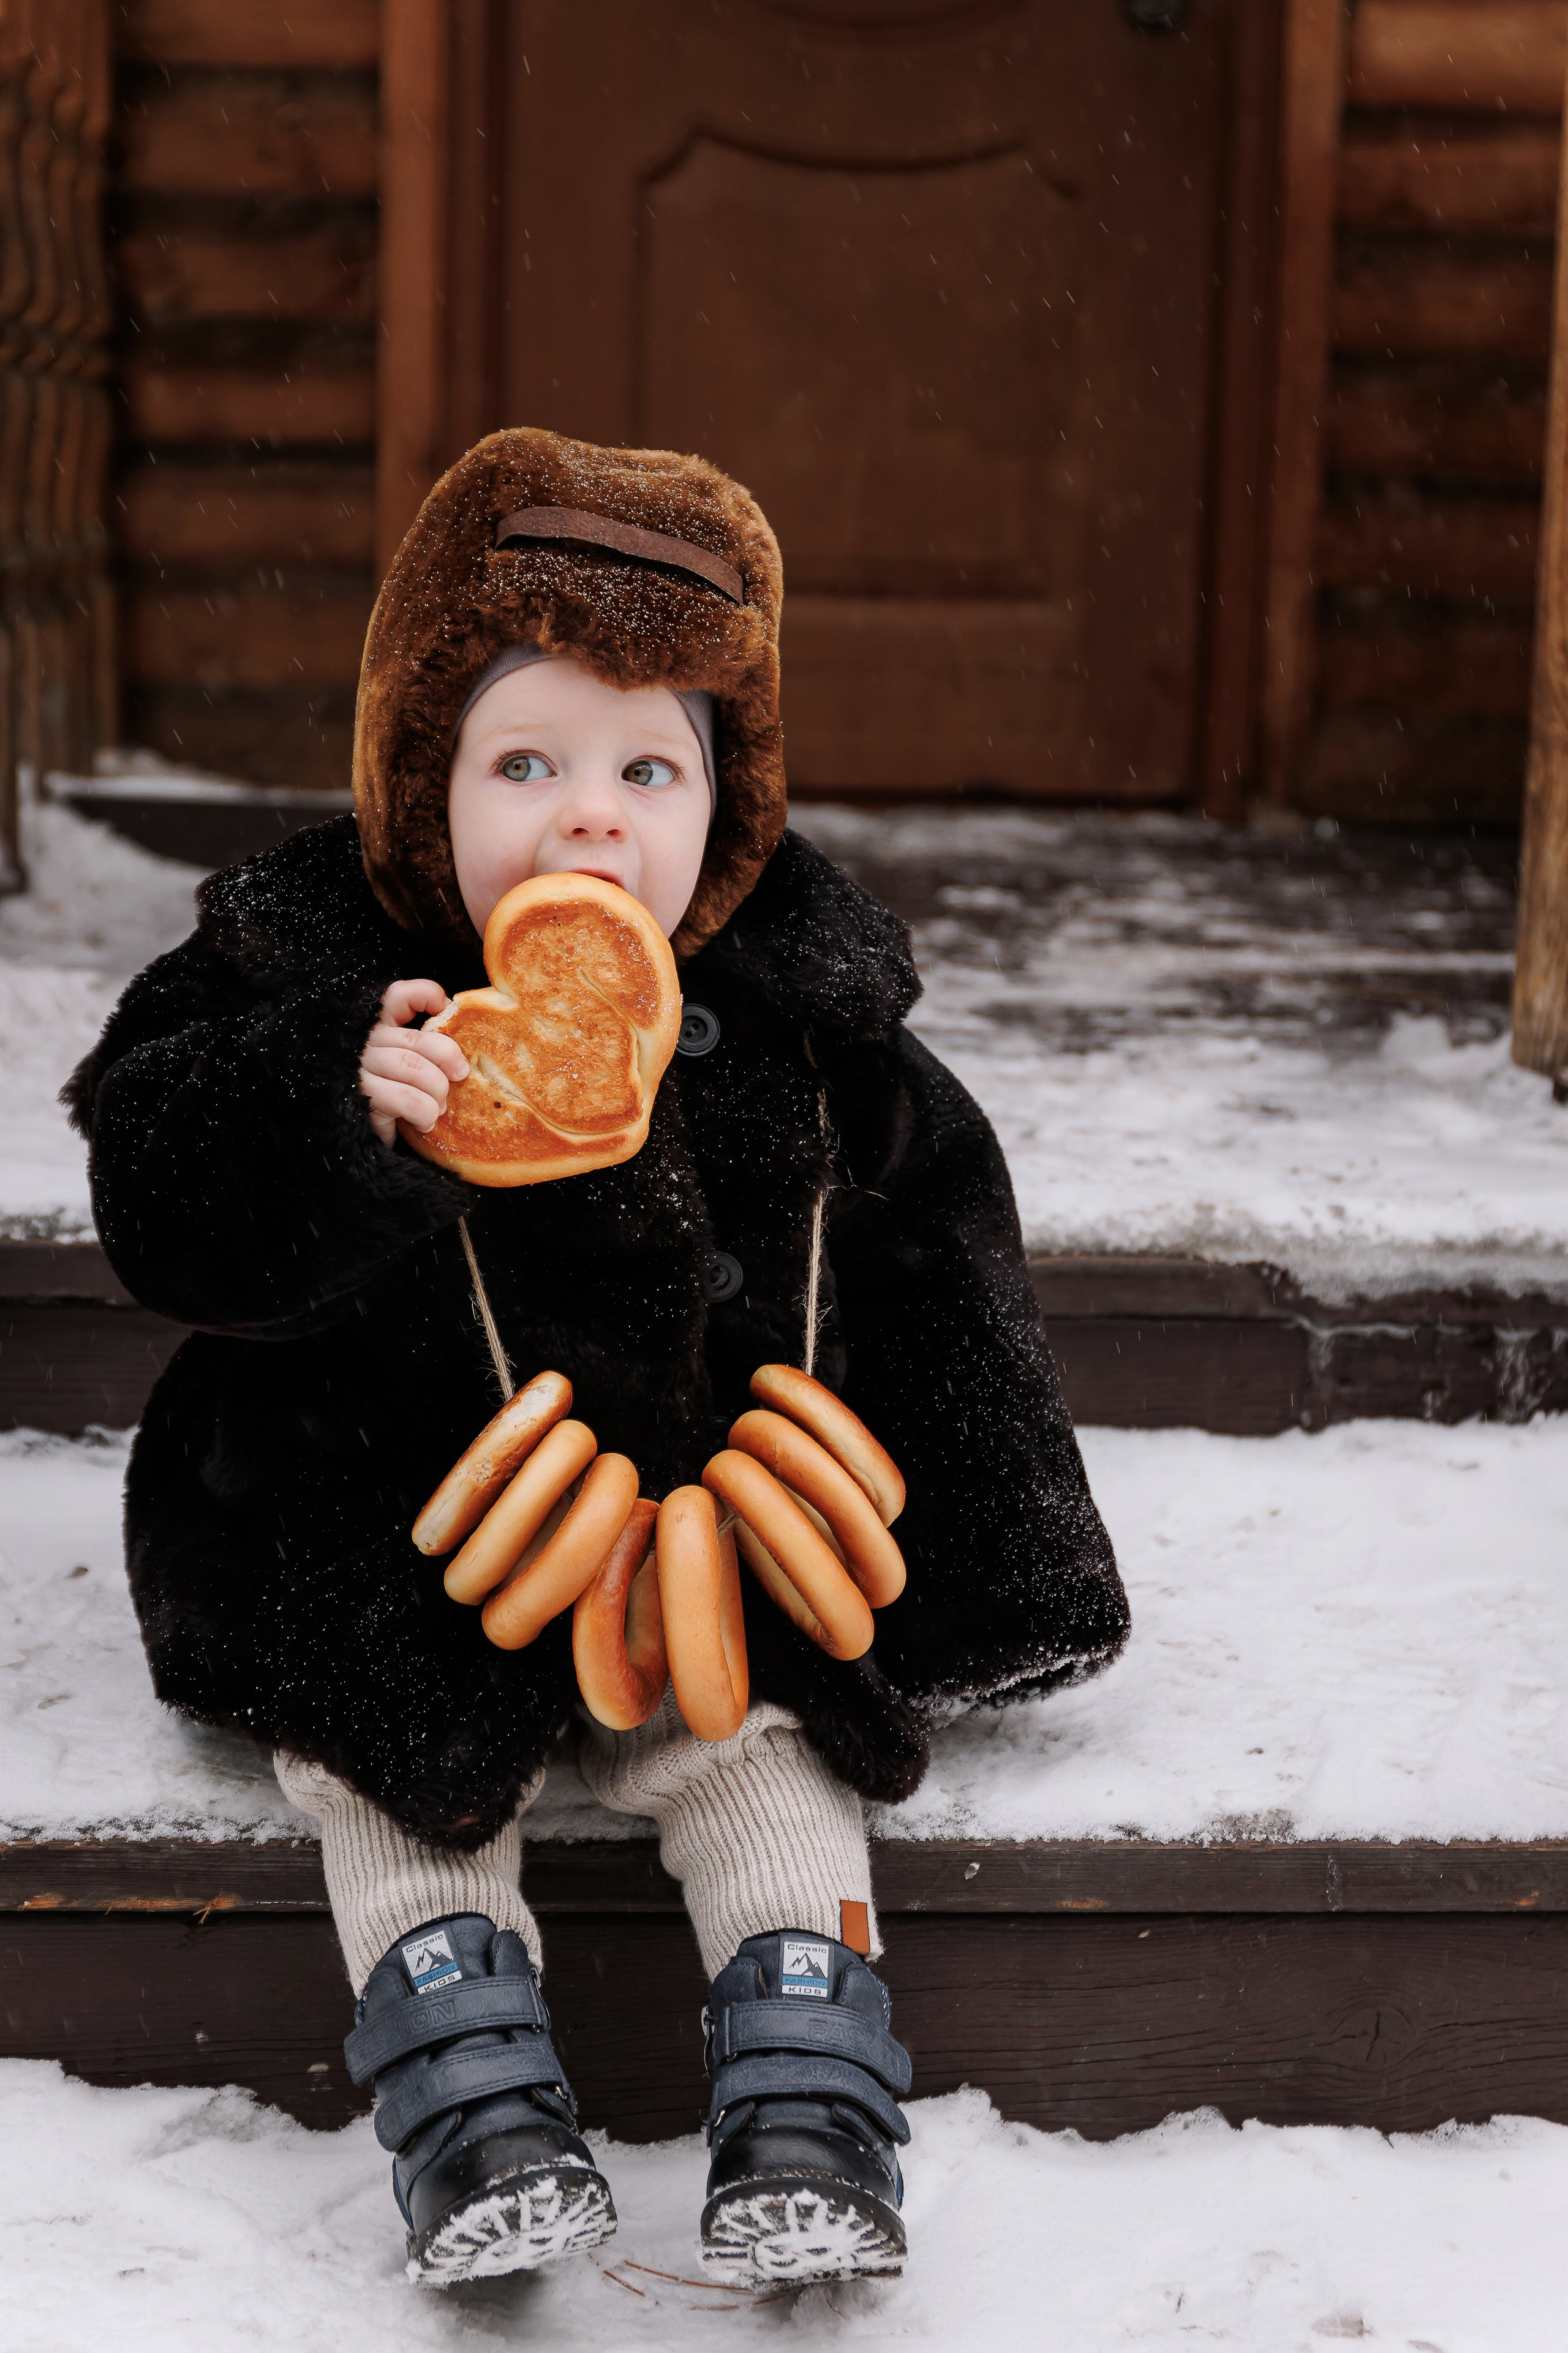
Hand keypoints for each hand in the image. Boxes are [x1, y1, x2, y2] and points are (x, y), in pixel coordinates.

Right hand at [358, 979, 468, 1146]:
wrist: (362, 1148)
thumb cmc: (393, 1105)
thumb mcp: (409, 1072)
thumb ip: (425, 1050)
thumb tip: (459, 1045)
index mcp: (377, 1029)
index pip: (397, 996)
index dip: (425, 995)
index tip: (445, 1010)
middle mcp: (365, 1043)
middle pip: (418, 1038)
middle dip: (448, 1058)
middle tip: (460, 1076)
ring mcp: (361, 1068)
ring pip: (415, 1067)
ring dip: (437, 1091)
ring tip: (439, 1107)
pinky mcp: (362, 1095)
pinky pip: (409, 1098)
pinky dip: (425, 1113)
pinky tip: (424, 1123)